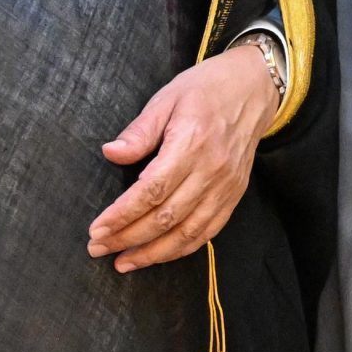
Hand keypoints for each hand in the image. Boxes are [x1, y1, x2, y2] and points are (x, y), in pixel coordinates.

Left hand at [89, 43, 274, 270]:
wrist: (254, 88)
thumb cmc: (205, 90)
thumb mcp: (166, 99)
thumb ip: (140, 131)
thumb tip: (111, 153)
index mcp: (191, 143)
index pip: (152, 190)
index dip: (122, 214)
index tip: (97, 229)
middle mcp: (211, 170)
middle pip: (166, 217)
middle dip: (128, 237)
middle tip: (98, 248)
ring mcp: (226, 186)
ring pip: (187, 232)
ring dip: (153, 253)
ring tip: (123, 262)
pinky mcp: (234, 194)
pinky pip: (208, 232)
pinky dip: (181, 249)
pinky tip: (158, 256)